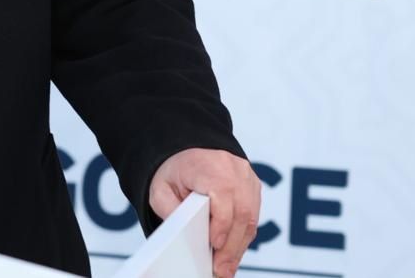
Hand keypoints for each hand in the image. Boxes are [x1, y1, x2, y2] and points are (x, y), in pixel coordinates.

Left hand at [148, 148, 259, 277]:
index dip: (221, 223)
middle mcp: (234, 169)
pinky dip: (243, 236)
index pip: (223, 196)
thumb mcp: (160, 189)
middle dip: (231, 246)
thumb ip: (170, 210)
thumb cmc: (175, 169)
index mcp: (210, 166)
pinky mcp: (253, 187)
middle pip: (241, 212)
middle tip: (222, 270)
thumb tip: (184, 237)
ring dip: (239, 246)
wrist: (187, 149)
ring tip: (227, 267)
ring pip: (250, 217)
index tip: (214, 245)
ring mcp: (247, 177)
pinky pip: (253, 215)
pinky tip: (233, 253)